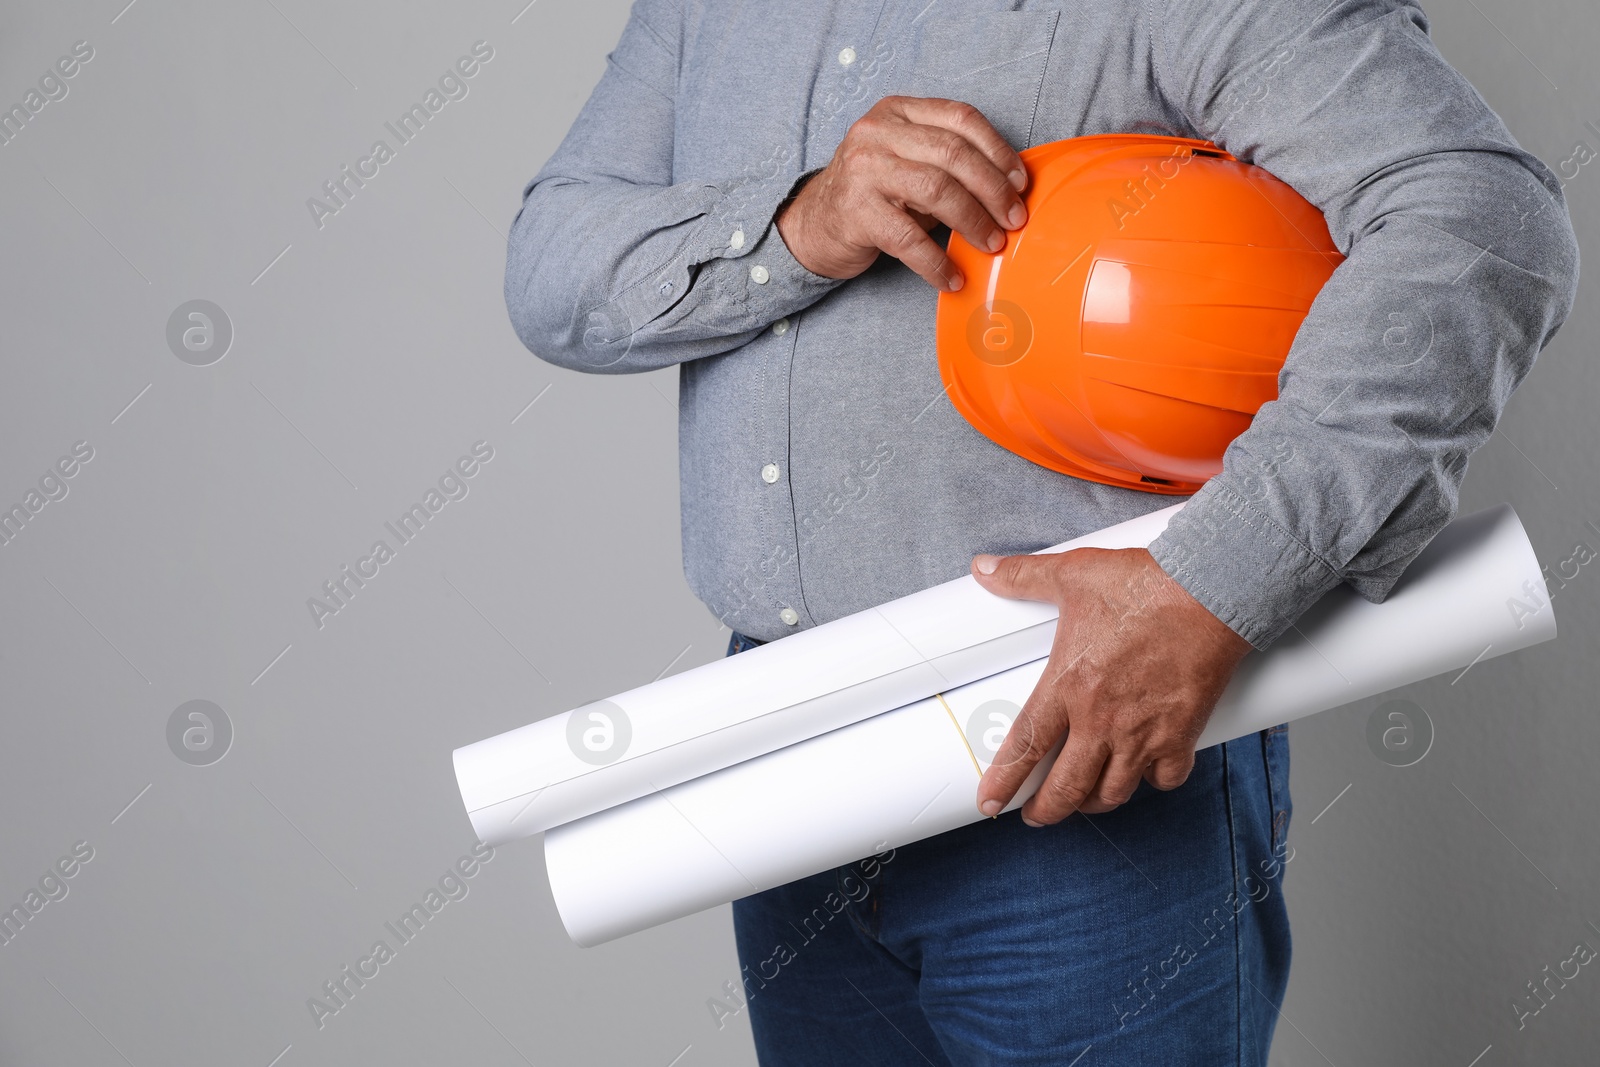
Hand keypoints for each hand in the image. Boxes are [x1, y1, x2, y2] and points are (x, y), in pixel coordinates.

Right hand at [774, 95, 1029, 290]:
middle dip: (993, 189)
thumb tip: (1008, 188)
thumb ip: (946, 162)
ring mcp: (863, 170)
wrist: (813, 226)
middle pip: (953, 153)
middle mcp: (877, 133)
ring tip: (992, 244)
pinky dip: (937, 262)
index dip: (998, 150)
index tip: (1021, 182)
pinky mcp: (855, 212)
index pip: (960, 118)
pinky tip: (952, 277)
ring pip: (936, 189)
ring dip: (973, 221)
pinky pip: (908, 238)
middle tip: (1014, 219)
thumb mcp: (907, 162)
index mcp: (897, 112)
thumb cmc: (872, 195)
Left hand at [969, 547, 1252, 823]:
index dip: (1004, 780)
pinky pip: (1164, 779)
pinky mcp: (1181, 735)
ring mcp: (1143, 734)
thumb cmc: (1144, 585)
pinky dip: (1151, 783)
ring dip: (1092, 802)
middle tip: (1035, 815)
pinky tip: (1144, 774)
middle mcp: (1102, 720)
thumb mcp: (1073, 574)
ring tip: (1081, 798)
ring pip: (1112, 792)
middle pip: (1066, 788)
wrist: (1211, 592)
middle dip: (1046, 810)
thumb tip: (984, 569)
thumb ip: (1024, 576)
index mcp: (1067, 685)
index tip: (990, 803)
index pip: (1025, 746)